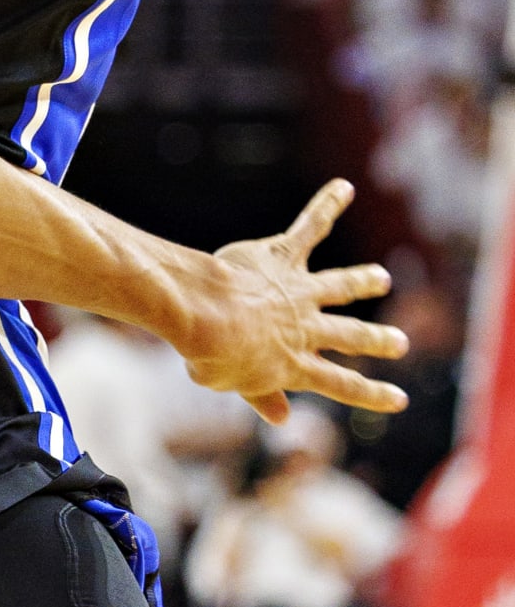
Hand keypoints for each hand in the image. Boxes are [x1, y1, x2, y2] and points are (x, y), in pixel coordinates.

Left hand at [179, 179, 406, 422]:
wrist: (206, 315)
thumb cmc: (211, 354)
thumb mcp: (231, 383)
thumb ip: (259, 396)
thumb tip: (281, 418)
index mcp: (295, 364)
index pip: (342, 385)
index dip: (372, 394)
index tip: (398, 399)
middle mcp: (306, 329)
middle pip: (351, 336)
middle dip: (377, 340)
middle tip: (400, 342)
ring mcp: (298, 292)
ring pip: (340, 286)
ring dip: (362, 281)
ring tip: (380, 278)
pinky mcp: (283, 258)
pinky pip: (309, 228)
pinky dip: (327, 205)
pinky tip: (344, 188)